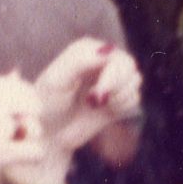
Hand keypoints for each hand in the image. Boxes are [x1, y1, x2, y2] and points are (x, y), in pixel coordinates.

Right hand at [0, 71, 47, 183]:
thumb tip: (17, 72)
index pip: (20, 87)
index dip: (21, 105)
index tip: (10, 120)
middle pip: (33, 103)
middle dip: (30, 119)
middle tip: (18, 135)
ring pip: (32, 129)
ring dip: (22, 142)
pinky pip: (35, 151)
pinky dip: (29, 158)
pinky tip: (13, 161)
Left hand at [36, 38, 141, 157]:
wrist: (49, 133)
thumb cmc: (47, 104)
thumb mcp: (57, 79)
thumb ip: (80, 59)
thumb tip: (108, 50)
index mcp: (86, 50)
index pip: (113, 55)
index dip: (112, 76)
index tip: (95, 96)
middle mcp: (101, 60)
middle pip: (128, 65)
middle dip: (116, 87)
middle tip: (96, 102)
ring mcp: (110, 79)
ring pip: (134, 80)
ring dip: (118, 97)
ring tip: (94, 105)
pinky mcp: (117, 98)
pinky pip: (134, 98)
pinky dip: (121, 107)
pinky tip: (102, 112)